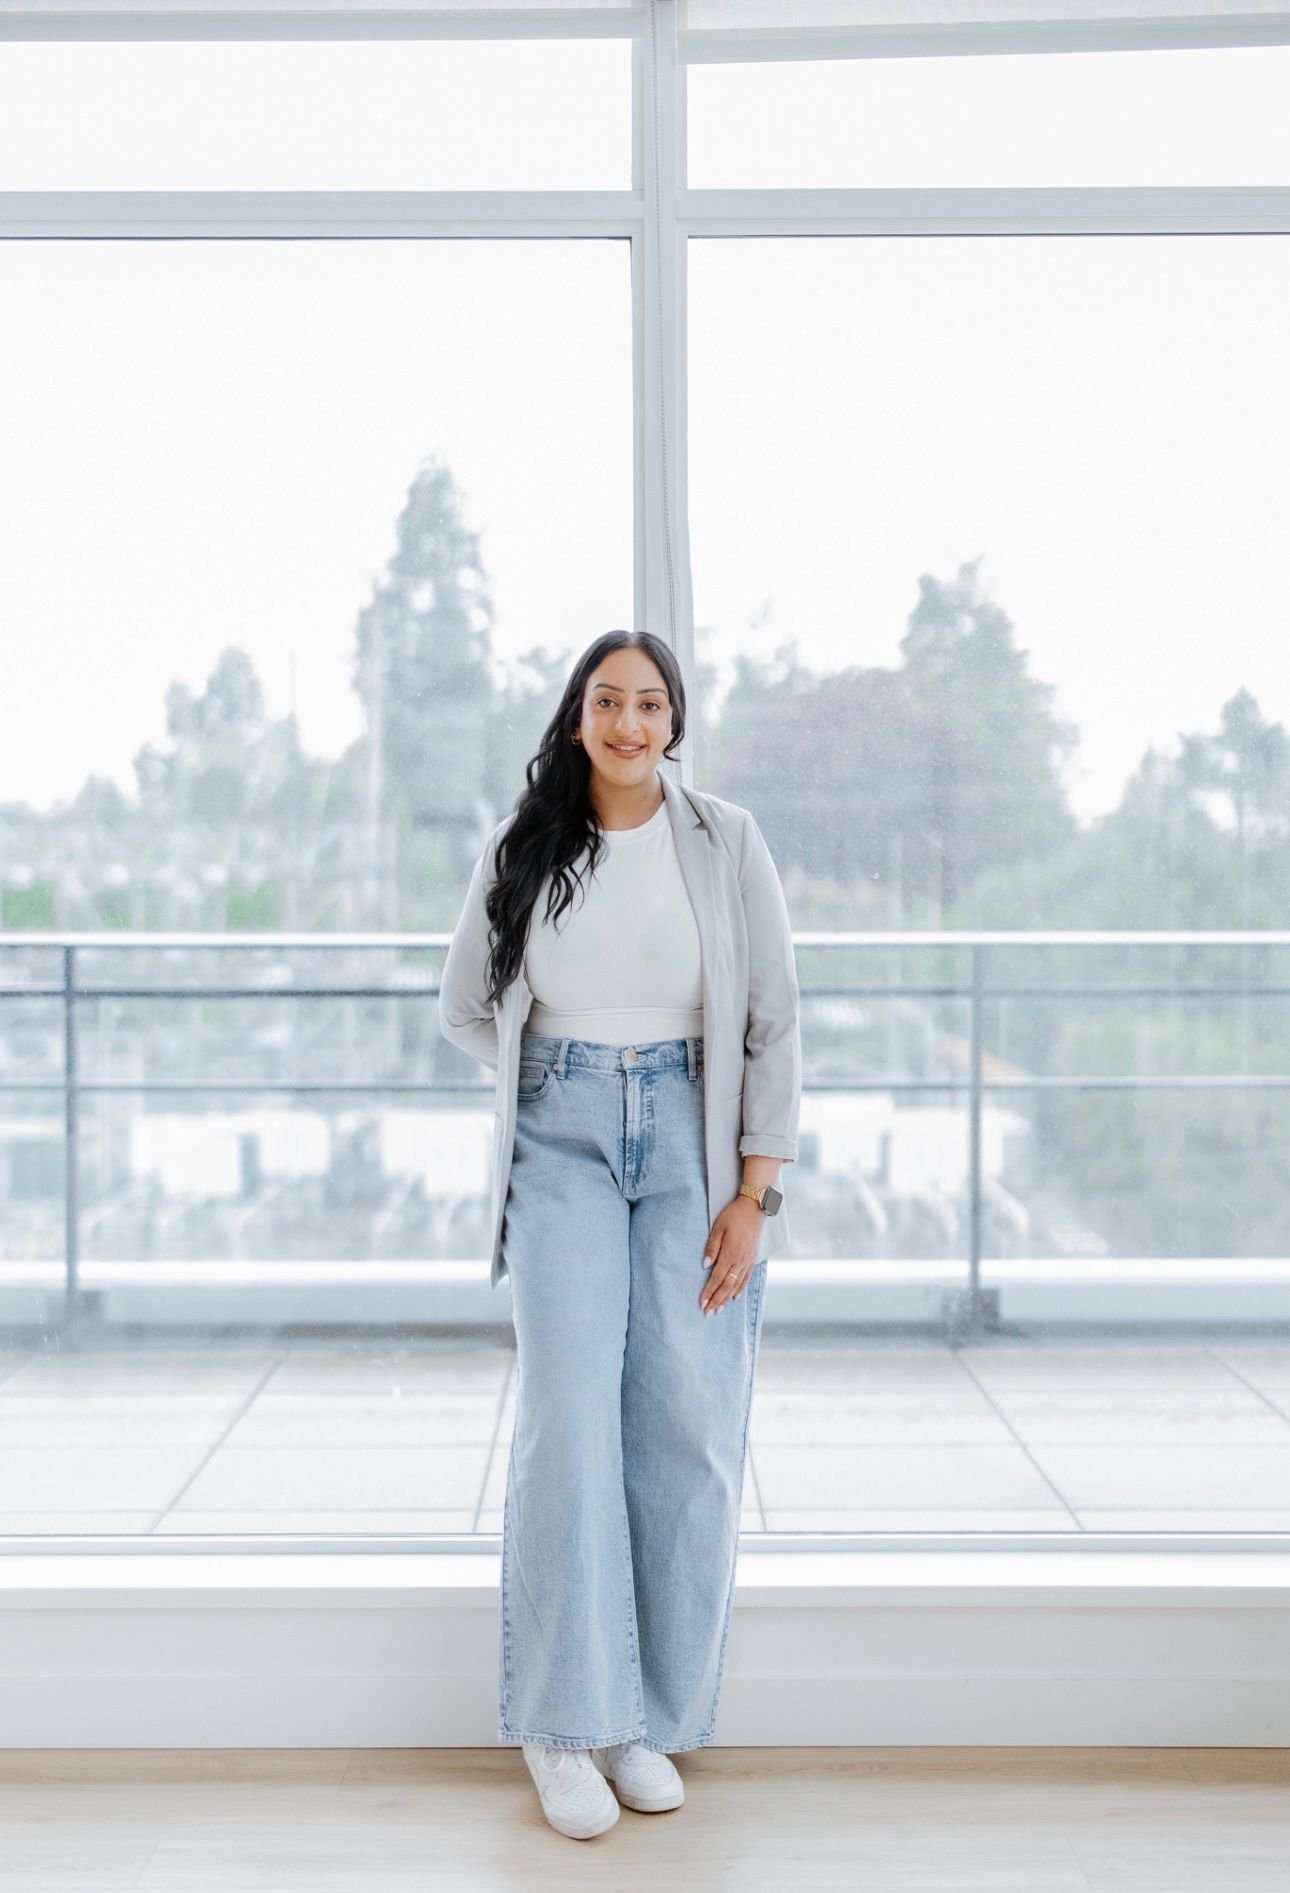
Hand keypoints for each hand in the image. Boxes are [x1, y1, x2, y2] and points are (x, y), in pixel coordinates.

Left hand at [700, 1196, 762, 1314]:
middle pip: (726, 1286)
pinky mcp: (752, 1258)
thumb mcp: (718, 1228)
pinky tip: (735, 1297)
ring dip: (726, 1299)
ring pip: (736, 1285)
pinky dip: (740, 1289)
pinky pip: (746, 1278)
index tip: (702, 1303)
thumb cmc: (734, 1215)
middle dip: (716, 1300)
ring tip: (719, 1309)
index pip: (717, 1278)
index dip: (709, 1292)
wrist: (755, 1207)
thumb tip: (705, 1265)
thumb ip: (712, 1247)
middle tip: (708, 1313)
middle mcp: (740, 1261)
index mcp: (730, 1254)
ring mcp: (748, 1260)